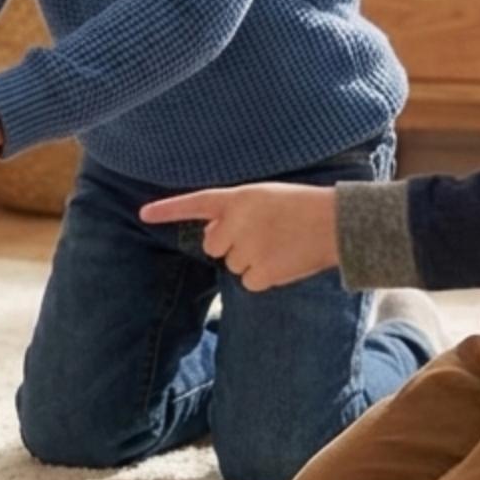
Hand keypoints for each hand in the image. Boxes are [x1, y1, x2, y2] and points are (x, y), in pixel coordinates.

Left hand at [137, 184, 339, 291]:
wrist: (337, 224)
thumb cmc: (303, 208)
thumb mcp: (264, 198)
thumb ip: (234, 213)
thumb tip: (211, 237)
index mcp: (239, 198)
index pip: (195, 202)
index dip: (167, 209)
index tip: (142, 214)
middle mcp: (237, 222)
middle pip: (214, 244)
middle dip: (231, 244)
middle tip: (263, 235)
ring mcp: (248, 248)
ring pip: (233, 264)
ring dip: (251, 260)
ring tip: (280, 245)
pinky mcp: (261, 272)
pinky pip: (249, 282)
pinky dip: (263, 278)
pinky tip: (283, 262)